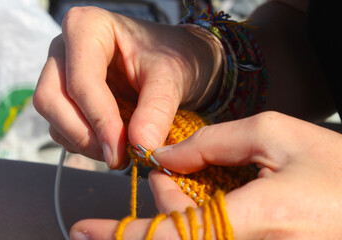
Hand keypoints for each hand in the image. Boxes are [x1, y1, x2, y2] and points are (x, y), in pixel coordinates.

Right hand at [33, 6, 222, 168]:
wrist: (177, 60)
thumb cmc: (173, 57)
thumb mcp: (172, 77)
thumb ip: (157, 110)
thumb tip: (141, 147)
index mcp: (87, 27)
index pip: (81, 81)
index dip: (100, 120)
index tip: (121, 152)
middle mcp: (65, 48)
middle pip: (52, 99)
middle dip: (85, 135)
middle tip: (118, 158)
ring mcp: (62, 73)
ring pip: (54, 117)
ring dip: (84, 143)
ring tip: (121, 152)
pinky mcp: (67, 96)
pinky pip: (61, 127)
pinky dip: (84, 144)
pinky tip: (112, 144)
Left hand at [69, 112, 341, 238]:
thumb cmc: (334, 166)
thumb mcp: (273, 135)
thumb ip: (213, 143)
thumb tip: (165, 158)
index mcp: (256, 221)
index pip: (172, 237)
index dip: (123, 236)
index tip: (84, 231)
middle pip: (177, 238)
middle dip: (164, 201)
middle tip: (170, 167)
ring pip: (194, 239)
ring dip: (180, 210)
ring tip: (187, 176)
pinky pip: (213, 239)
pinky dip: (198, 220)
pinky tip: (205, 195)